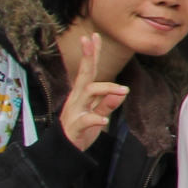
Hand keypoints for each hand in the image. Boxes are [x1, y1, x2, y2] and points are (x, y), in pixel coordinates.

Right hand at [58, 35, 129, 152]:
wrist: (64, 151)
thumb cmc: (81, 130)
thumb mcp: (97, 114)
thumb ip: (108, 102)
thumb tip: (122, 90)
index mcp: (82, 94)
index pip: (89, 71)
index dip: (92, 54)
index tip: (94, 35)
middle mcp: (77, 98)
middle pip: (84, 74)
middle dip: (88, 56)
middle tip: (90, 39)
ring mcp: (74, 111)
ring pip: (88, 92)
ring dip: (106, 88)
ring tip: (123, 89)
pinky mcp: (75, 126)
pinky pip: (85, 119)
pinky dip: (95, 118)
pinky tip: (104, 119)